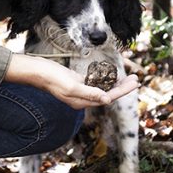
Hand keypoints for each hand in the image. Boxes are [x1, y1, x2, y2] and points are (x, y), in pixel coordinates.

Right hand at [5, 53, 137, 109]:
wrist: (36, 71)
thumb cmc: (52, 78)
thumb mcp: (71, 86)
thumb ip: (89, 92)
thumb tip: (107, 99)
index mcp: (82, 101)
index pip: (108, 96)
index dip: (123, 90)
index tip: (135, 82)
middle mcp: (82, 98)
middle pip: (108, 93)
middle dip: (123, 87)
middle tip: (136, 79)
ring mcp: (79, 90)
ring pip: (102, 87)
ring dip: (116, 83)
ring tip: (128, 78)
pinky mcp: (76, 82)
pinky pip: (94, 82)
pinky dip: (105, 79)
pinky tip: (111, 76)